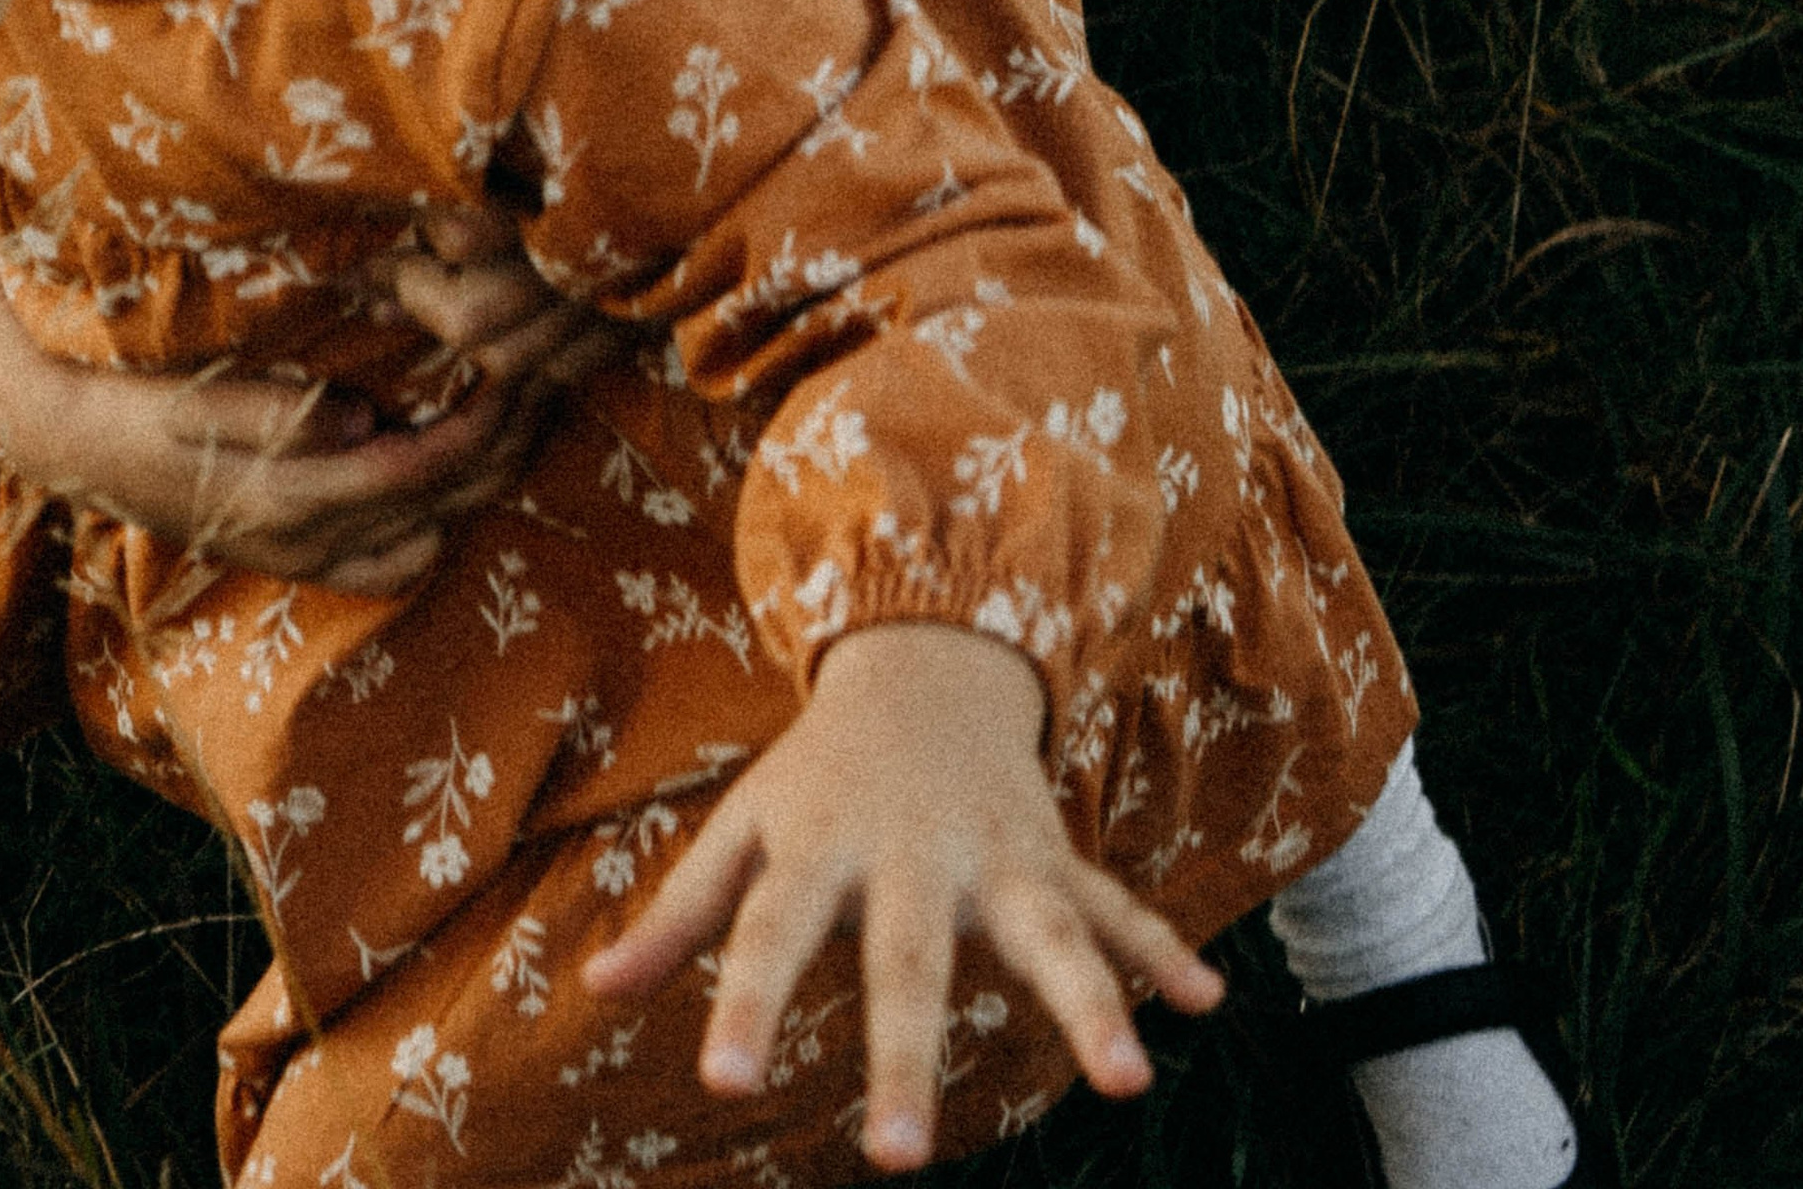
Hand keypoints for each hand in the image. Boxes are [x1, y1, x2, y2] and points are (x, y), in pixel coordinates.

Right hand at [0, 185, 595, 593]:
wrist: (73, 451)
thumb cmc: (138, 410)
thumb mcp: (197, 400)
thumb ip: (277, 411)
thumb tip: (355, 418)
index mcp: (287, 497)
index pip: (411, 472)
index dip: (476, 430)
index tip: (519, 377)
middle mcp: (305, 540)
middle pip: (433, 511)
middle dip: (500, 454)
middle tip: (546, 389)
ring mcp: (302, 554)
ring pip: (422, 542)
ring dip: (477, 487)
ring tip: (518, 422)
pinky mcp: (296, 551)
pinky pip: (388, 560)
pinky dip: (435, 520)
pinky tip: (450, 474)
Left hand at [584, 623, 1221, 1172]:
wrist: (926, 664)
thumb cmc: (820, 773)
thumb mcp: (743, 824)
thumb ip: (681, 911)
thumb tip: (595, 987)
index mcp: (821, 847)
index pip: (771, 931)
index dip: (746, 1003)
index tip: (726, 1082)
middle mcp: (913, 854)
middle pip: (909, 960)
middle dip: (906, 1056)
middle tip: (895, 1162)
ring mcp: (996, 855)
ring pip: (1047, 931)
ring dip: (1089, 1003)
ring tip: (1128, 1080)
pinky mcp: (1054, 857)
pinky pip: (1115, 907)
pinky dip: (1162, 952)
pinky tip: (1207, 1004)